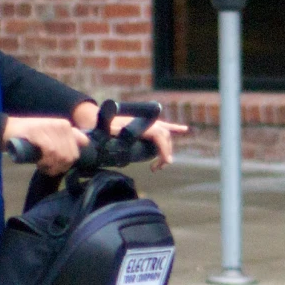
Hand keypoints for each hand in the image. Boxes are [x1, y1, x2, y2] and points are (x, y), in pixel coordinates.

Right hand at [4, 114, 89, 175]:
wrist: (7, 130)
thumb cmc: (29, 137)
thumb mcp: (51, 136)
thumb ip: (65, 140)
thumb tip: (80, 150)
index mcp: (66, 126)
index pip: (80, 146)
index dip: (71, 161)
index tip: (60, 165)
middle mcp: (62, 125)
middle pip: (71, 155)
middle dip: (61, 167)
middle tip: (49, 169)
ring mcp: (51, 127)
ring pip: (61, 155)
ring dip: (52, 166)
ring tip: (43, 166)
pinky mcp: (40, 132)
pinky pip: (51, 151)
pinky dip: (46, 161)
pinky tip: (39, 163)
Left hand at [73, 101, 189, 168]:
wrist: (100, 116)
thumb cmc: (103, 127)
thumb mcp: (109, 134)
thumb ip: (116, 138)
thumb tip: (121, 149)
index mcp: (142, 123)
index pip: (159, 136)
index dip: (164, 150)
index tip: (165, 162)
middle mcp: (149, 121)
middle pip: (165, 138)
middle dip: (164, 153)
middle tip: (156, 168)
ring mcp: (151, 121)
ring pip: (166, 135)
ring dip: (166, 149)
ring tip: (160, 164)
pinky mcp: (149, 123)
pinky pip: (165, 126)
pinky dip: (175, 128)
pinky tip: (184, 130)